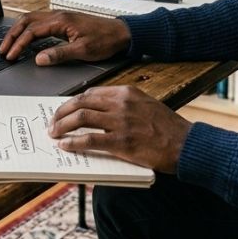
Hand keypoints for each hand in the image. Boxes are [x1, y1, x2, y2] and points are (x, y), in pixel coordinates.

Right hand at [0, 10, 130, 64]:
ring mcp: (60, 17)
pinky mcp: (63, 21)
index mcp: (61, 21)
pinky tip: (26, 39)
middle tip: (2, 49)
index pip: (32, 31)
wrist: (121, 33)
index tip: (10, 56)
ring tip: (9, 44)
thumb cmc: (105, 40)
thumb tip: (38, 59)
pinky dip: (28, 30)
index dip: (18, 44)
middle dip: (12, 35)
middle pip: (27, 21)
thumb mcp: (83, 50)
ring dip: (19, 31)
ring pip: (32, 20)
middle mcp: (58, 15)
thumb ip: (59, 54)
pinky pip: (40, 22)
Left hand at [48, 85, 191, 173]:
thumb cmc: (167, 128)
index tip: (64, 110)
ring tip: (54, 134)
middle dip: (61, 112)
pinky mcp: (122, 142)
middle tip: (52, 122)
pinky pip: (89, 140)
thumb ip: (123, 106)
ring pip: (81, 118)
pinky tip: (65, 146)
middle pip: (81, 102)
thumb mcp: (145, 105)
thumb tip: (99, 114)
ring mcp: (121, 122)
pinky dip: (73, 142)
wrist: (185, 143)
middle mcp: (122, 103)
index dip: (73, 102)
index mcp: (127, 92)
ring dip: (62, 126)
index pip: (91, 93)